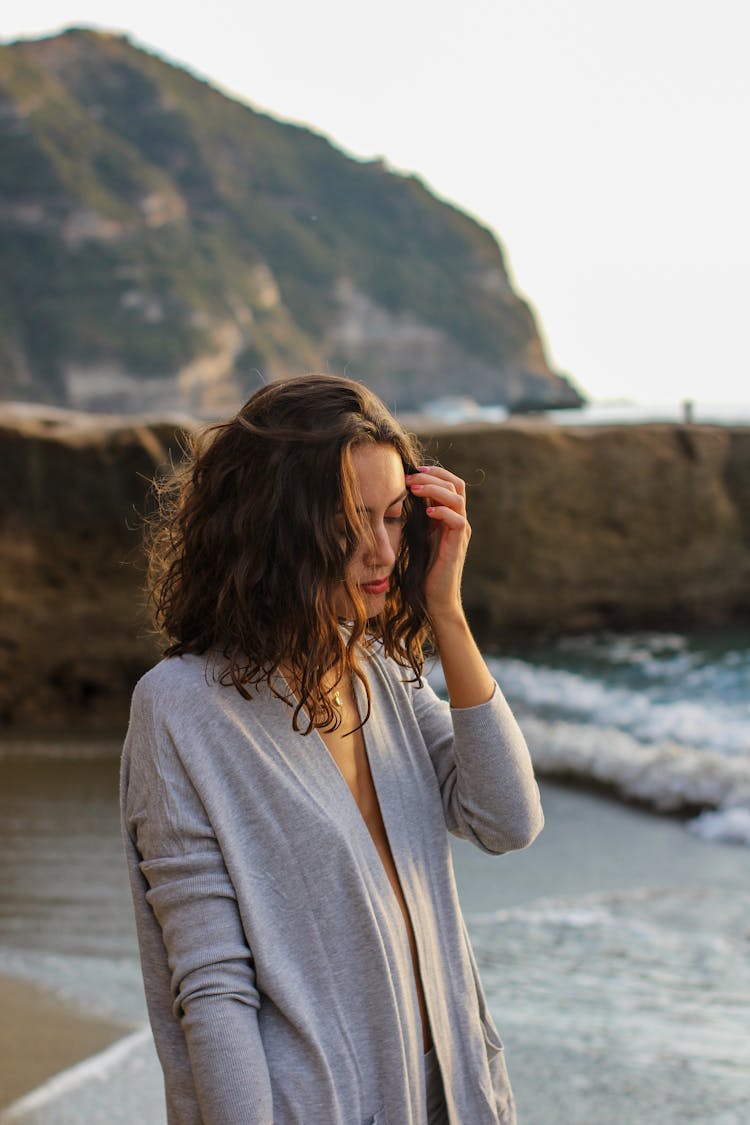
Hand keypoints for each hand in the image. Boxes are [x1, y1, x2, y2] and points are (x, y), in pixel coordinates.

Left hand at [405, 465, 469, 622]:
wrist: (435, 598)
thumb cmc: (423, 570)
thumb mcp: (417, 536)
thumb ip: (416, 516)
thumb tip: (397, 497)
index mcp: (448, 516)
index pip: (450, 483)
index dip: (433, 473)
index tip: (411, 471)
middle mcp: (458, 520)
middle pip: (456, 484)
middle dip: (432, 476)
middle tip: (409, 478)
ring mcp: (460, 532)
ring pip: (457, 498)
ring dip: (434, 489)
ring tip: (414, 489)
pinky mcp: (458, 545)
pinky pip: (457, 521)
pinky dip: (443, 512)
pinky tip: (427, 512)